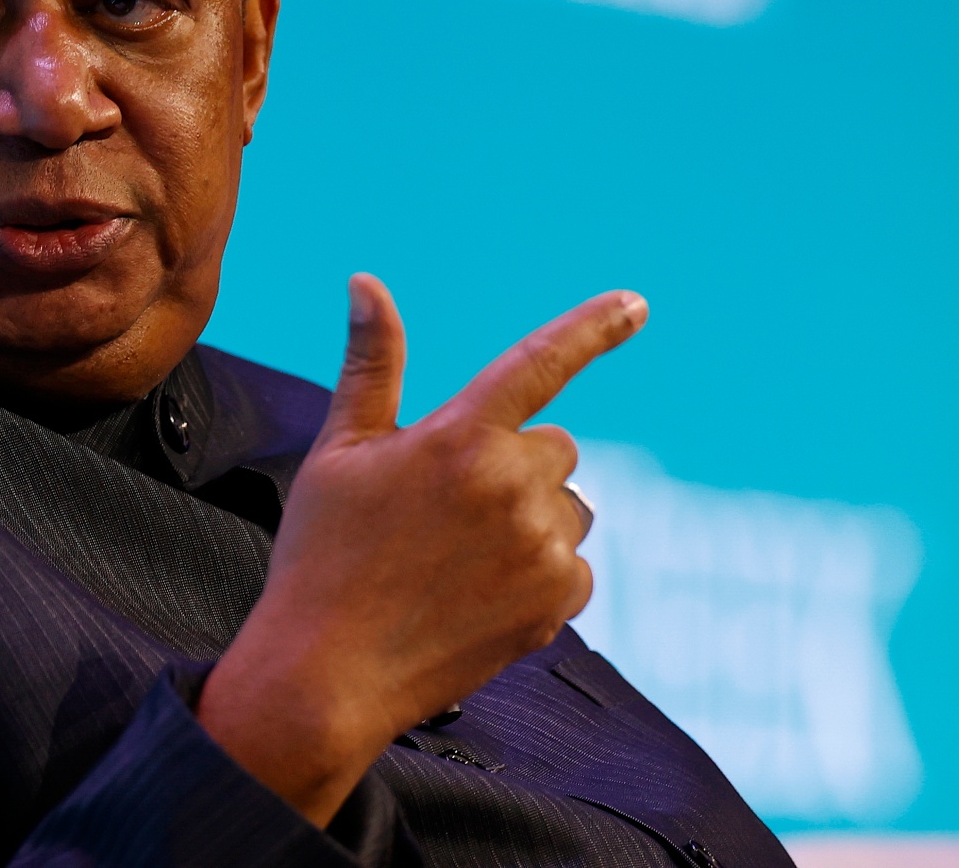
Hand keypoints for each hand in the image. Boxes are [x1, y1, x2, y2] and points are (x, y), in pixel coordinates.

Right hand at [196, 276, 645, 826]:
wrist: (327, 673)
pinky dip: (540, 572)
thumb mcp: (338, 452)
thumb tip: (366, 284)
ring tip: (459, 557)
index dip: (592, 328)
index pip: (539, 363)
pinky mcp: (559, 600)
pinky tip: (480, 593)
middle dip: (514, 464)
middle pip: (554, 447)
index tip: (636, 304)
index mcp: (458, 436)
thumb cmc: (323, 555)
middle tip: (446, 509)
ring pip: (568, 505)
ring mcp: (541, 545)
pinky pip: (575, 563)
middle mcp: (511, 484)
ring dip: (532, 517)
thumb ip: (371, 363)